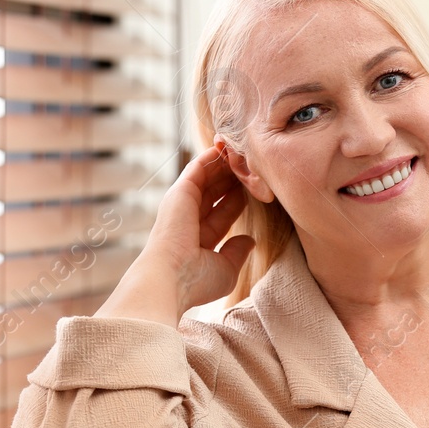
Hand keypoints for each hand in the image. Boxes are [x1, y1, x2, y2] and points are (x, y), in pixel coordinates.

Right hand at [95, 138, 255, 323]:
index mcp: (198, 239)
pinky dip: (212, 156)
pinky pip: (198, 167)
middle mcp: (188, 220)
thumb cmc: (196, 281)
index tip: (256, 189)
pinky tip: (227, 146)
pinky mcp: (180, 191)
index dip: (238, 200)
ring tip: (244, 151)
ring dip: (225, 164)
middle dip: (232, 179)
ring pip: (208, 178)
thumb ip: (237, 253)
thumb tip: (249, 240)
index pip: (222, 213)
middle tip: (252, 165)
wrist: (171, 278)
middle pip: (215, 192)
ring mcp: (183, 204)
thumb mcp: (226, 270)